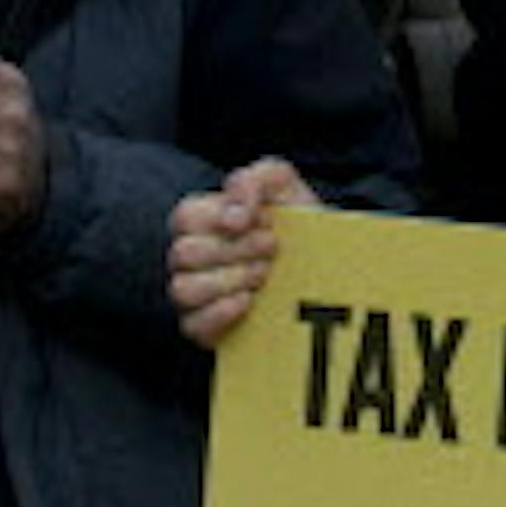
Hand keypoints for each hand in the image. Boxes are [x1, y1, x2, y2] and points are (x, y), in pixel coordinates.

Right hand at [170, 157, 318, 347]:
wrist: (321, 265)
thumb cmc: (294, 221)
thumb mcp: (282, 184)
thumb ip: (257, 177)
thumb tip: (237, 207)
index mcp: (200, 220)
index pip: (185, 216)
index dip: (222, 217)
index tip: (264, 220)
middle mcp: (188, 258)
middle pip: (185, 253)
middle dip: (236, 249)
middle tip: (273, 247)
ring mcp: (192, 296)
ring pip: (184, 289)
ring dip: (230, 279)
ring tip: (265, 273)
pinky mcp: (202, 328)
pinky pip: (194, 325)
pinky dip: (222, 312)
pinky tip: (249, 300)